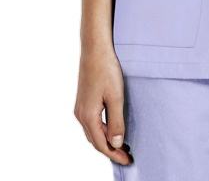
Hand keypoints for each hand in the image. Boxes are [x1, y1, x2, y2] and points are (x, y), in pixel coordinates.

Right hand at [74, 44, 133, 165]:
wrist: (94, 49)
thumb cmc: (106, 69)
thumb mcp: (116, 96)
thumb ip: (116, 121)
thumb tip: (116, 143)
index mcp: (88, 116)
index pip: (101, 144)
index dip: (115, 154)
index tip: (128, 161)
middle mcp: (80, 114)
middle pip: (95, 141)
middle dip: (110, 150)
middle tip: (127, 156)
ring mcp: (80, 107)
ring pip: (92, 132)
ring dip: (105, 141)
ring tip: (121, 145)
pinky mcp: (83, 100)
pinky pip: (91, 123)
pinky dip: (101, 131)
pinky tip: (110, 129)